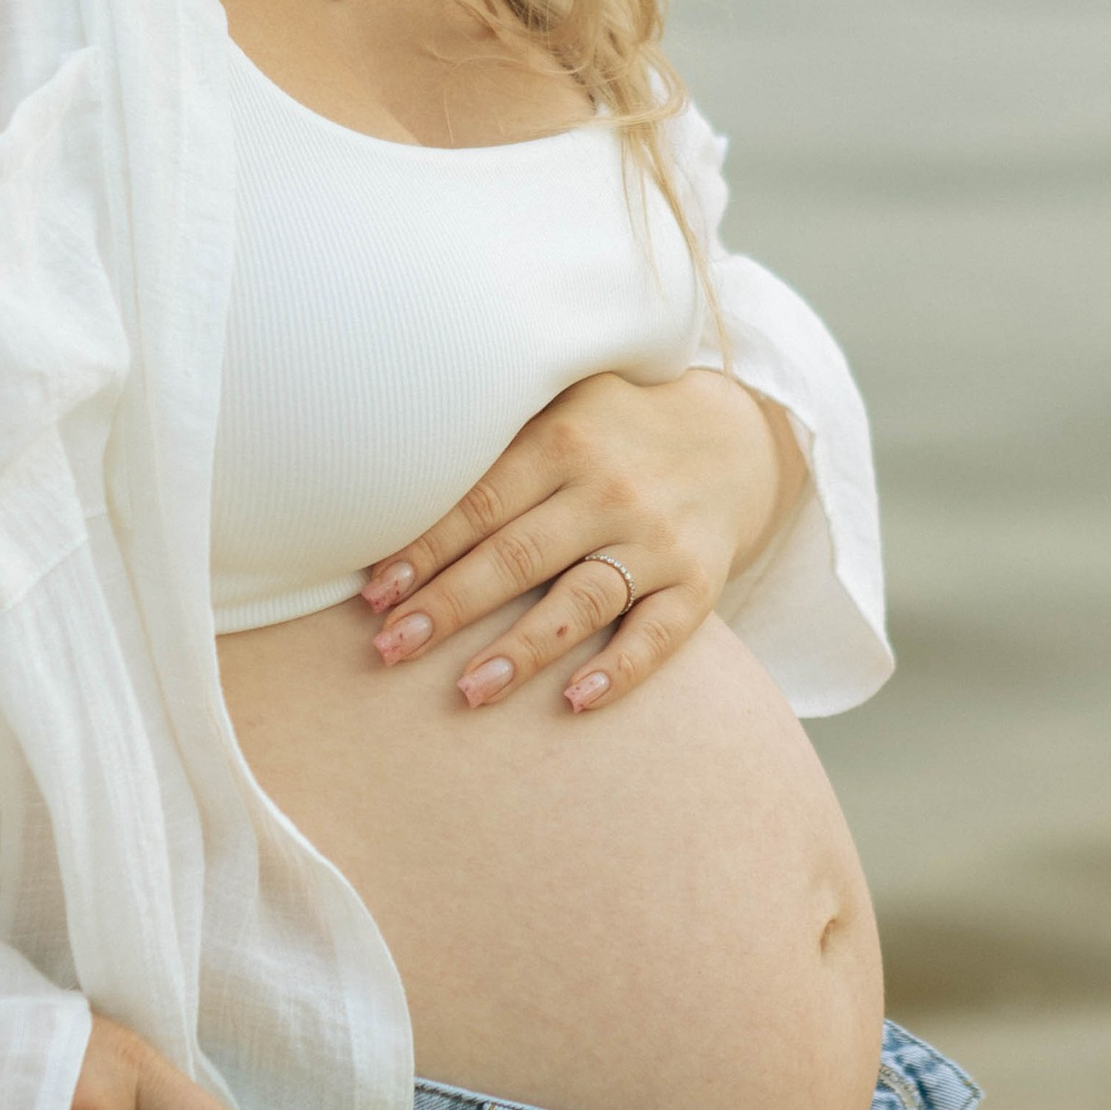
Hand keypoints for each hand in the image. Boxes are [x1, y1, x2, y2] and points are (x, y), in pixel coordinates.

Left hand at [358, 366, 801, 716]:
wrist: (736, 439)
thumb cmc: (615, 430)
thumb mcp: (559, 408)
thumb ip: (493, 444)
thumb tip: (383, 490)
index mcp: (562, 440)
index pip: (479, 504)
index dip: (422, 552)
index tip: (374, 596)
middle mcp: (609, 489)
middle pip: (517, 556)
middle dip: (449, 606)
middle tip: (390, 650)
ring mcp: (657, 537)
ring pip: (580, 601)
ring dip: (521, 650)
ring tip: (468, 692)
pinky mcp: (701, 580)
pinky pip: (659, 633)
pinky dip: (621, 669)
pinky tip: (576, 702)